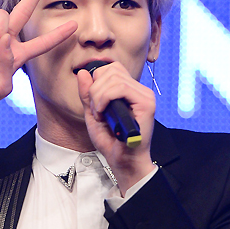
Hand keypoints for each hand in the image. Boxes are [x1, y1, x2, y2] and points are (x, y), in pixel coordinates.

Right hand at [0, 0, 76, 123]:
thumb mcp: (0, 86)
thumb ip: (7, 64)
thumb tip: (5, 39)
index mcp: (16, 56)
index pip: (41, 43)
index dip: (57, 35)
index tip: (75, 26)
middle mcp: (4, 42)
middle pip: (23, 13)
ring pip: (2, 15)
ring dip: (0, 26)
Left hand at [77, 62, 156, 195]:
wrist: (123, 161)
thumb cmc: (111, 141)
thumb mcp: (93, 113)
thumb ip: (88, 94)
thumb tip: (83, 72)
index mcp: (130, 90)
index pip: (112, 68)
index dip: (96, 81)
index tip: (93, 103)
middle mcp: (139, 90)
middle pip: (111, 70)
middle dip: (95, 89)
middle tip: (95, 110)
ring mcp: (145, 96)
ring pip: (114, 78)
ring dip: (98, 96)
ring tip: (99, 114)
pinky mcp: (146, 104)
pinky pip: (120, 88)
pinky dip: (105, 99)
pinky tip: (102, 114)